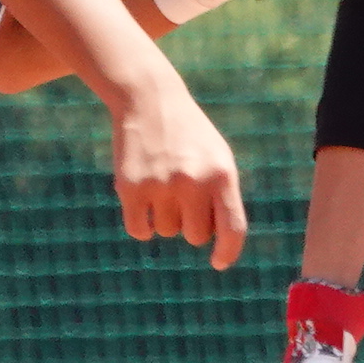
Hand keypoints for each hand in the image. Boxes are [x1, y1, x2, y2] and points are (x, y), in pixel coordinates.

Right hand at [111, 77, 247, 268]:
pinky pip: (139, 231)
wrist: (150, 99)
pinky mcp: (130, 187)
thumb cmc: (190, 136)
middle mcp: (193, 182)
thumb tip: (217, 245)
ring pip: (167, 231)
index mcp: (222, 175)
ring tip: (163, 183)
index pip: (232, 229)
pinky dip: (141, 225)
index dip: (228, 252)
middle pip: (195, 236)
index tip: (219, 263)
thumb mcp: (218, 159)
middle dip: (190, 224)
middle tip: (184, 197)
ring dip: (164, 216)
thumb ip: (222, 199)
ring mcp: (161, 185)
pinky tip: (141, 204)